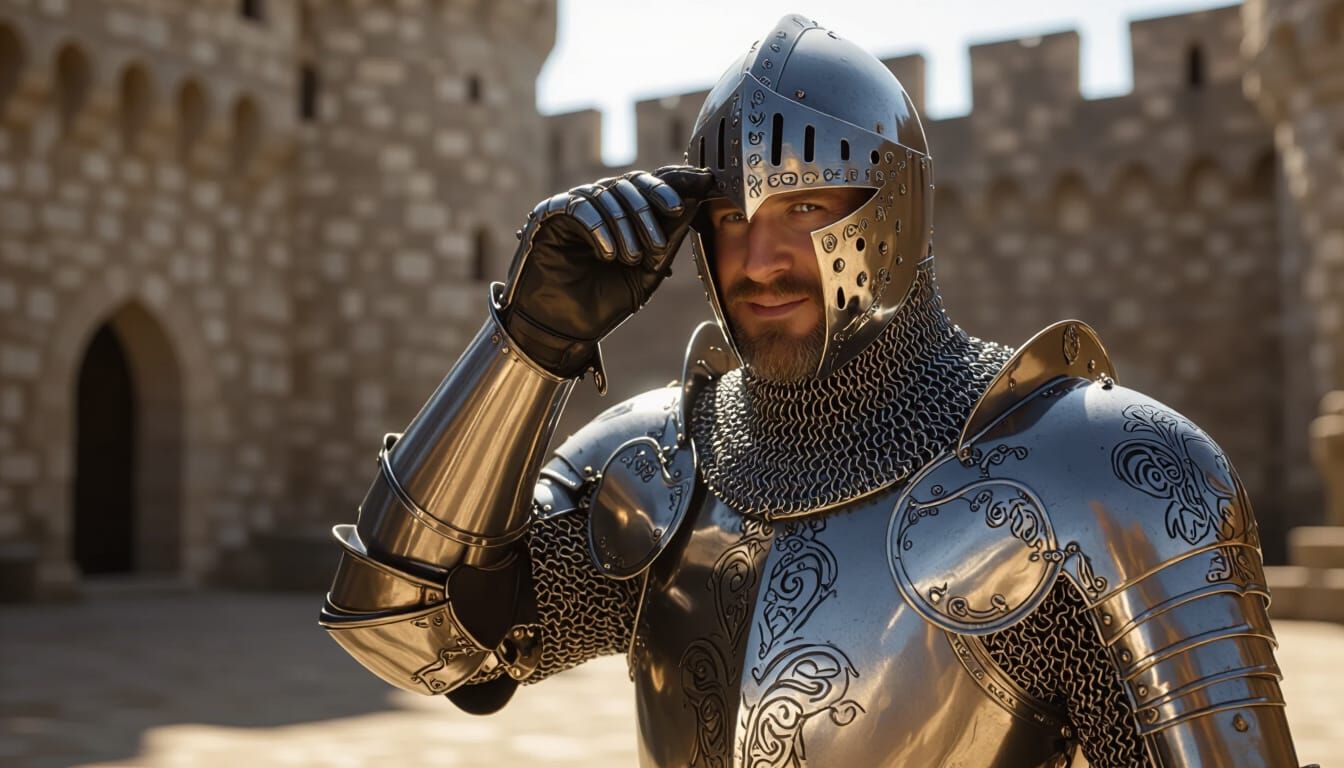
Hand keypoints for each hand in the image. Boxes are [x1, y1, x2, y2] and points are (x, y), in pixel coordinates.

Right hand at [500, 166, 712, 377]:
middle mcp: (598, 206)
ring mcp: (573, 208)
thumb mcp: (647, 271)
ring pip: (607, 194)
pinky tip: (608, 255)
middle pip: (629, 185)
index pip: (646, 186)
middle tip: (657, 246)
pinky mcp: (549, 215)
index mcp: (622, 216)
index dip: (670, 185)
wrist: (565, 331)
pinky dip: (599, 228)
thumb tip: (694, 200)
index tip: (699, 185)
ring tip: (630, 259)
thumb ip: (668, 238)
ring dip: (626, 226)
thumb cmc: (603, 304)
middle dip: (649, 211)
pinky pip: (580, 207)